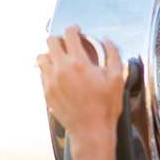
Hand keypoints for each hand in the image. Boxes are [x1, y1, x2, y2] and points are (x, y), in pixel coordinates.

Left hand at [37, 25, 125, 150]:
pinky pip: (42, 73)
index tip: (77, 30)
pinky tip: (59, 73)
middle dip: (60, 38)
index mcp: (79, 63)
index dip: (74, 28)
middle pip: (50, 41)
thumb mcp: (117, 77)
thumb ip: (112, 54)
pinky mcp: (47, 92)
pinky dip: (49, 69)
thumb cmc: (105, 106)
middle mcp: (61, 69)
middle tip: (69, 43)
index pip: (69, 35)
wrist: (91, 130)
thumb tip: (106, 40)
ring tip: (61, 58)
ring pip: (41, 57)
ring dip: (51, 53)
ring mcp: (51, 81)